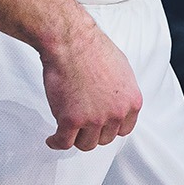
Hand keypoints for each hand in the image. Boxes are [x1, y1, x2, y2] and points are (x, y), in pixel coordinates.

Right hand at [40, 18, 140, 150]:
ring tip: (66, 131)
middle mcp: (116, 113)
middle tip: (80, 124)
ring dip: (75, 138)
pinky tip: (52, 139)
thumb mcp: (121, 68)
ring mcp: (94, 119)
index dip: (109, 127)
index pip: (123, 129)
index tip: (99, 126)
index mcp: (131, 102)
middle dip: (92, 132)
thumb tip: (114, 98)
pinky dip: (57, 142)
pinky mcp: (70, 119)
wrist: (70, 40)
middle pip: (104, 138)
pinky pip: (64, 142)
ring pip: (85, 143)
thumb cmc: (90, 47)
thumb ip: (120, 90)